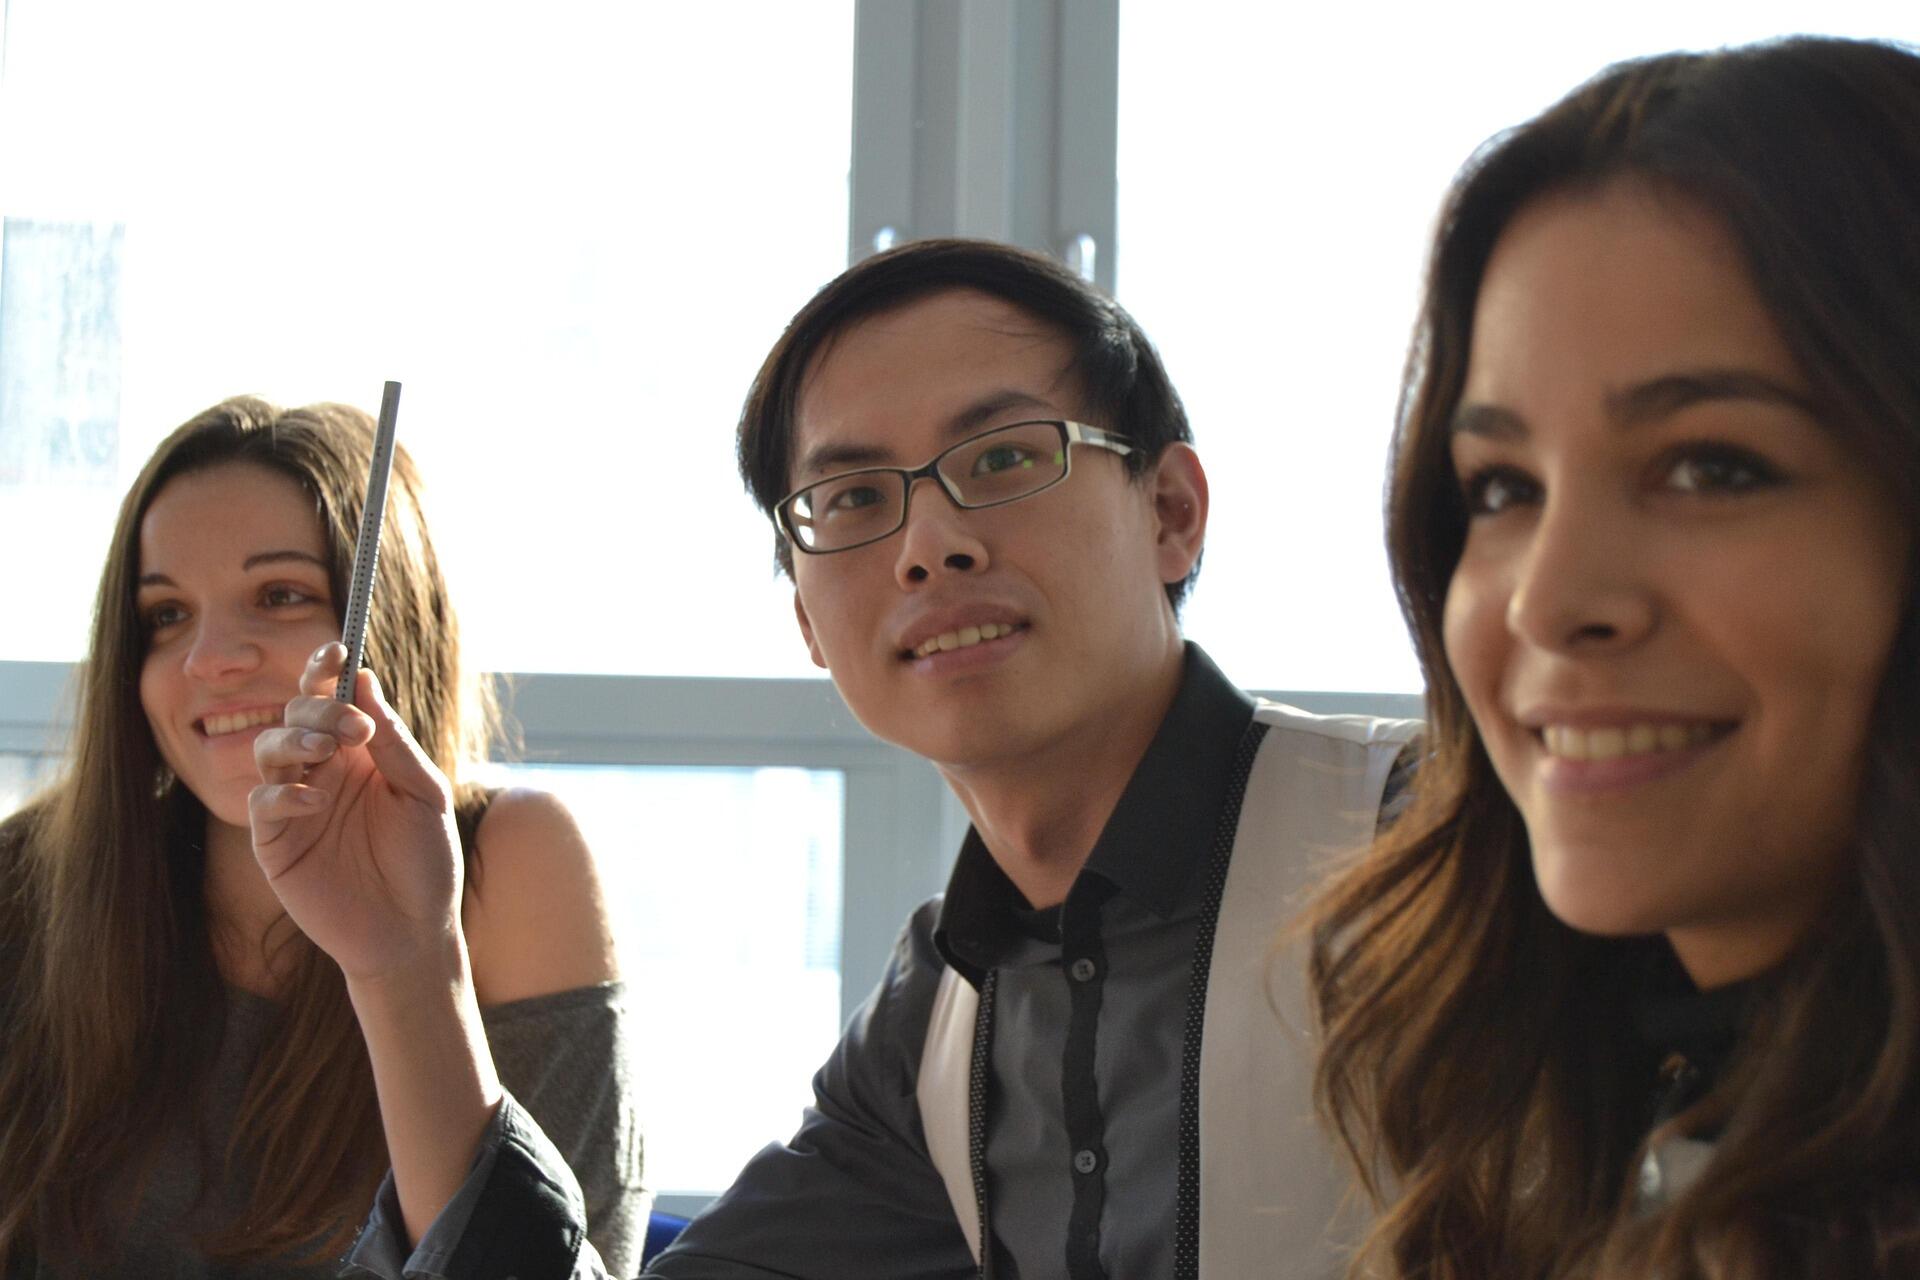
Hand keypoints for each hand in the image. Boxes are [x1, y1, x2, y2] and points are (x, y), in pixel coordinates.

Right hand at [250, 642, 464, 984]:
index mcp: (360, 753)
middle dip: (318, 710)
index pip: (332, 698)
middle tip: (352, 728)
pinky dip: (282, 793)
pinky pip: (261, 804)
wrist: (413, 932)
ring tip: (325, 753)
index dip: (326, 669)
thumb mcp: (424, 794)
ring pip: (267, 748)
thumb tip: (363, 680)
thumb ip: (393, 741)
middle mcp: (323, 771)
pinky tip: (313, 798)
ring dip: (293, 740)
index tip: (336, 649)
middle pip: (296, 714)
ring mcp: (295, 805)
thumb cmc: (426, 862)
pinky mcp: (275, 844)